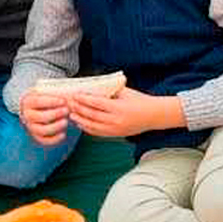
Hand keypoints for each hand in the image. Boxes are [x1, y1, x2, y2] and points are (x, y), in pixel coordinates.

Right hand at [19, 91, 70, 145]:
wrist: (38, 109)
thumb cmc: (45, 99)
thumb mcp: (47, 92)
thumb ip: (55, 93)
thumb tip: (67, 97)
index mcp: (27, 102)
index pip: (37, 101)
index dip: (51, 102)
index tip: (63, 101)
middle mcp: (26, 115)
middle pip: (40, 117)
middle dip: (56, 114)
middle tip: (66, 110)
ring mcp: (30, 127)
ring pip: (42, 130)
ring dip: (56, 126)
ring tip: (65, 121)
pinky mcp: (36, 137)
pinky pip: (45, 140)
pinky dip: (55, 138)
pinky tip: (63, 133)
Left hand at [67, 87, 183, 137]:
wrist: (154, 116)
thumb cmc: (139, 100)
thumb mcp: (124, 92)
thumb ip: (109, 90)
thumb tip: (92, 86)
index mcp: (118, 108)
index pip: (96, 103)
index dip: (83, 99)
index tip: (74, 95)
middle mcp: (116, 121)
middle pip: (91, 115)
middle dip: (78, 109)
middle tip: (68, 103)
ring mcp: (115, 130)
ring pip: (92, 126)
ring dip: (79, 120)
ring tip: (71, 114)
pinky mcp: (115, 135)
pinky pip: (97, 133)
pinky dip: (87, 128)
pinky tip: (80, 123)